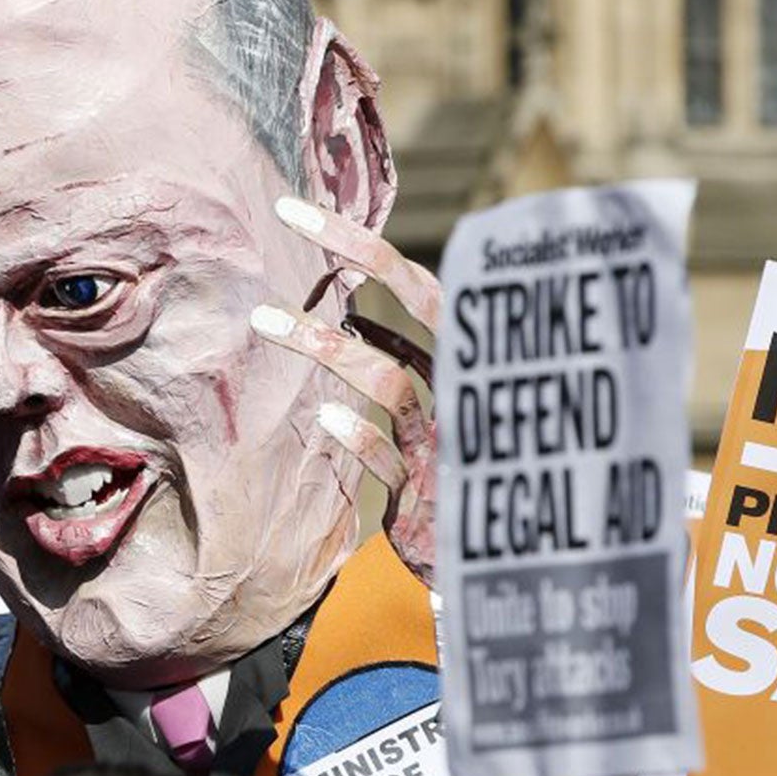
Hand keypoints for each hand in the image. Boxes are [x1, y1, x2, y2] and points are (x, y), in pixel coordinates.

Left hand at [253, 195, 438, 587]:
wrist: (508, 564)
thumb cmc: (469, 479)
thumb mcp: (448, 415)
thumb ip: (412, 366)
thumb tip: (358, 317)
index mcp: (476, 363)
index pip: (427, 288)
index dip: (372, 248)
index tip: (306, 211)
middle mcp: (470, 389)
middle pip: (423, 307)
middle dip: (360, 254)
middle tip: (291, 216)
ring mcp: (450, 441)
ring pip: (393, 382)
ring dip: (329, 348)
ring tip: (268, 324)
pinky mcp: (431, 498)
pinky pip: (391, 459)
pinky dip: (359, 437)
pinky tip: (328, 420)